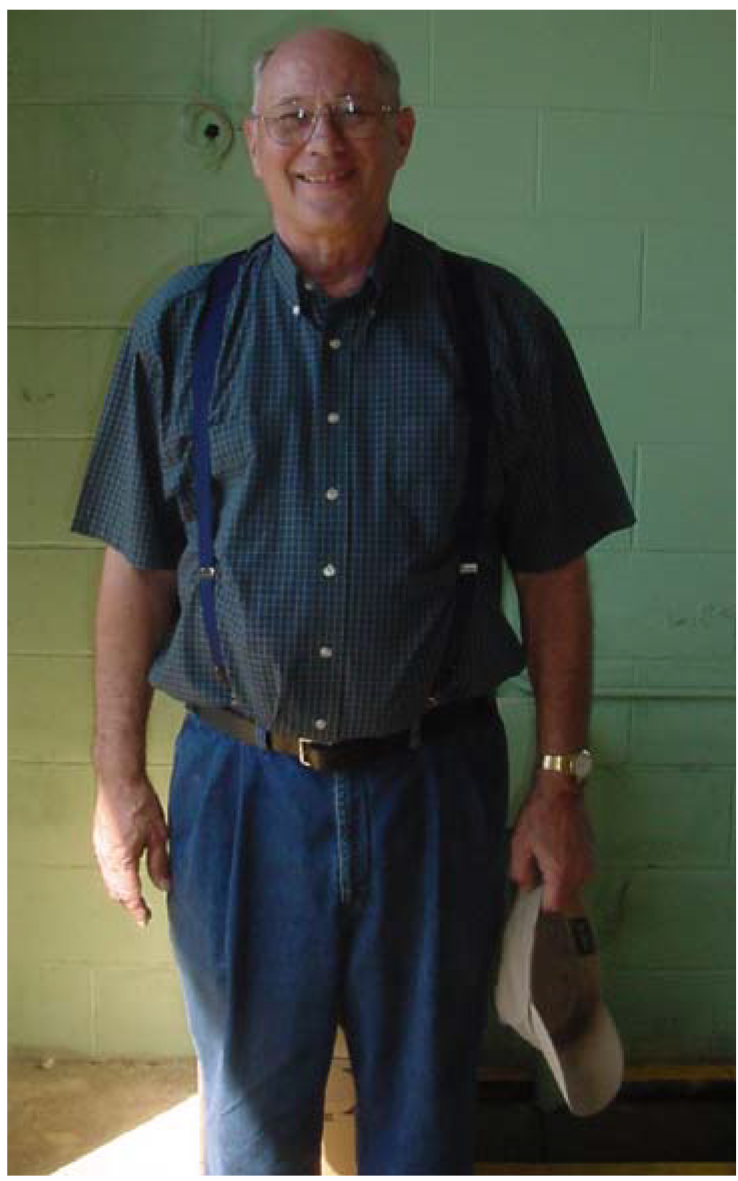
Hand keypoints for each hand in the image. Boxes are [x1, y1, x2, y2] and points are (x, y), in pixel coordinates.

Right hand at [92, 774, 170, 926]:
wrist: (118, 779)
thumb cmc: (138, 802)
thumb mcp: (158, 834)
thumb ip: (160, 862)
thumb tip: (165, 885)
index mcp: (122, 860)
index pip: (129, 894)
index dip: (138, 909)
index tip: (145, 920)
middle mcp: (106, 858)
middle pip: (115, 890)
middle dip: (128, 902)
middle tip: (141, 911)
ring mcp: (99, 849)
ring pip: (108, 880)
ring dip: (120, 891)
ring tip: (135, 896)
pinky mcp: (98, 840)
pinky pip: (105, 868)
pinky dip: (114, 877)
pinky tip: (124, 874)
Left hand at [509, 770, 594, 913]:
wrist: (562, 792)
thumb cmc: (539, 816)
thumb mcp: (520, 844)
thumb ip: (521, 872)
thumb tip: (526, 887)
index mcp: (560, 873)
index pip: (554, 907)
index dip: (541, 904)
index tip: (532, 895)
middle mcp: (580, 873)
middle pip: (566, 899)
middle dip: (551, 892)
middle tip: (537, 874)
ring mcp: (589, 864)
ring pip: (574, 886)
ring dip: (561, 881)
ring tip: (547, 858)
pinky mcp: (592, 855)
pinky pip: (580, 873)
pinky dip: (569, 869)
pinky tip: (558, 851)